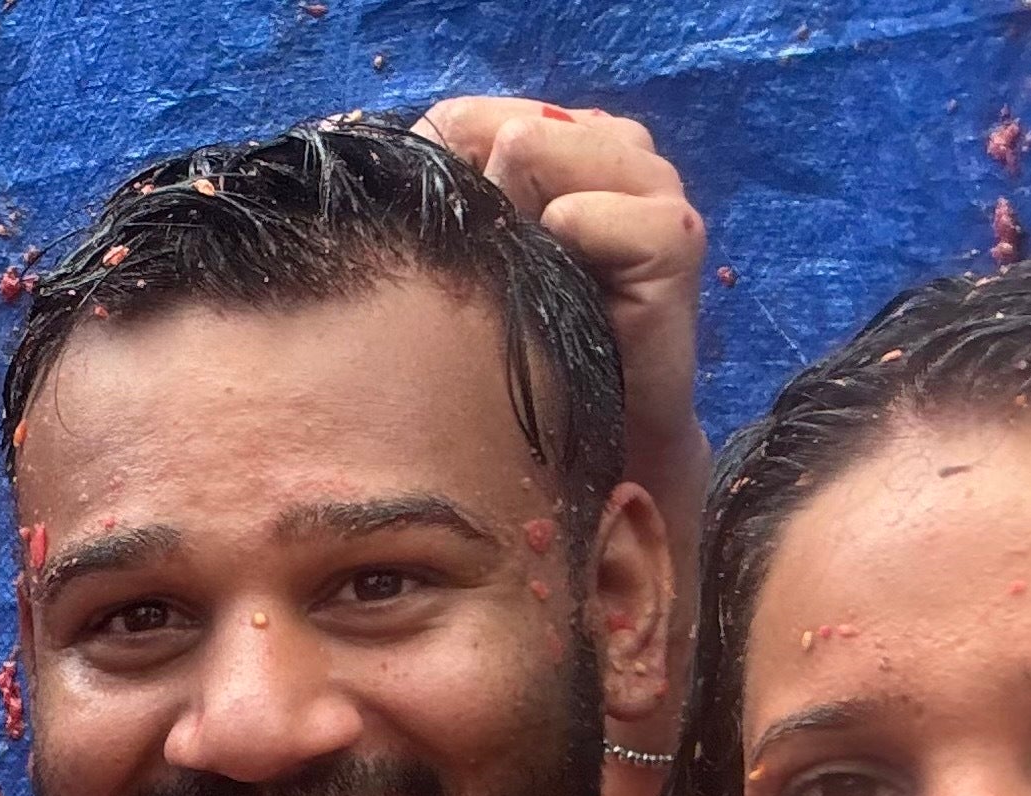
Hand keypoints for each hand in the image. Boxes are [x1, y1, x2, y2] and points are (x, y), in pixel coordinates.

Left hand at [413, 97, 709, 516]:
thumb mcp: (470, 261)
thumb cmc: (523, 353)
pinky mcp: (674, 234)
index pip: (466, 117)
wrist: (598, 443)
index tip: (450, 254)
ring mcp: (653, 181)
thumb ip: (434, 193)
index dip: (438, 182)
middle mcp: (614, 145)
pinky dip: (560, 245)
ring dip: (509, 222)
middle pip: (497, 125)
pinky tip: (566, 296)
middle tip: (497, 281)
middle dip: (473, 200)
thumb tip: (356, 137)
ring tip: (529, 287)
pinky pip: (582, 211)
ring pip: (534, 145)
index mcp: (565, 140)